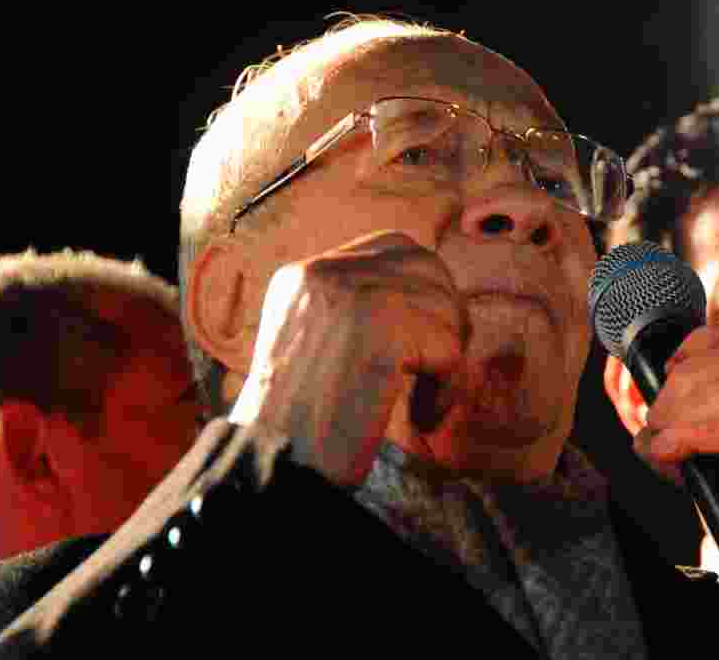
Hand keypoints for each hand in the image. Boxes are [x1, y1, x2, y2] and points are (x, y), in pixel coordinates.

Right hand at [229, 231, 469, 486]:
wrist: (271, 469)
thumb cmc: (296, 432)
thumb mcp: (314, 352)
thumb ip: (353, 317)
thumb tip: (428, 301)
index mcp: (299, 277)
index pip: (388, 249)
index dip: (421, 291)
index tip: (423, 344)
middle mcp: (321, 273)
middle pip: (423, 263)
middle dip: (446, 312)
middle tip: (440, 367)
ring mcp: (351, 294)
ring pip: (443, 304)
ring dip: (447, 357)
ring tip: (424, 404)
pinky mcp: (382, 328)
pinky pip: (447, 348)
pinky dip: (446, 389)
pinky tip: (422, 419)